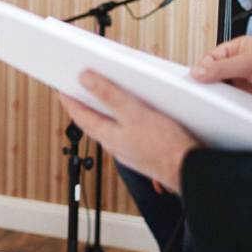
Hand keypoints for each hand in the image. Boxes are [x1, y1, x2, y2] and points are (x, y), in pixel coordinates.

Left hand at [58, 71, 199, 193]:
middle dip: (87, 100)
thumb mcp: (135, 114)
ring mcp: (131, 148)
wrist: (192, 171)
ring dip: (107, 107)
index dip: (68, 98)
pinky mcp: (146, 149)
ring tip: (105, 90)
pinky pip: (129, 129)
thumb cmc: (166, 148)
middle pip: (94, 119)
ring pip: (113, 125)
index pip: (79, 115)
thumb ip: (109, 95)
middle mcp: (116, 145)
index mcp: (108, 137)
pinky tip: (136, 108)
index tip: (60, 85)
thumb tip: (85, 79)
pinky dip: (126, 116)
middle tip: (79, 84)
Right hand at [189, 36, 251, 115]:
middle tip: (198, 94)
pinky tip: (228, 112)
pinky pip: (236, 106)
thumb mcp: (250, 62)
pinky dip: (231, 109)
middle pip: (215, 77)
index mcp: (237, 50)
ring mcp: (246, 84)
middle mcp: (239, 67)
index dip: (200, 69)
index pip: (210, 59)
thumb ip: (222, 68)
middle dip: (208, 85)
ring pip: (224, 93)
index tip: (192, 80)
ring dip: (220, 99)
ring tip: (212, 105)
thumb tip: (198, 71)